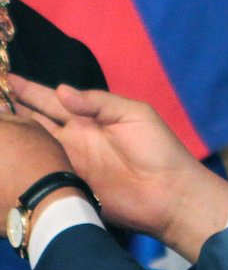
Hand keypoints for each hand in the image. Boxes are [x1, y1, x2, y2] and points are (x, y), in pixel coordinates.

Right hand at [11, 76, 227, 260]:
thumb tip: (61, 90)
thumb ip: (99, 102)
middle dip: (7, 108)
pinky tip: (2, 155)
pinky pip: (37, 173)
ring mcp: (65, 163)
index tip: (2, 76)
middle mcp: (71, 138)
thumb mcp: (134, 115)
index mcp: (88, 118)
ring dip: (9, 135)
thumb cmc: (158, 149)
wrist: (169, 193)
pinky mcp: (64, 186)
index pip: (50, 99)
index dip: (26, 89)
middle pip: (31, 120)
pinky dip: (18, 165)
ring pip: (29, 145)